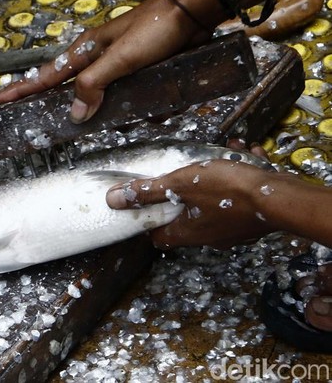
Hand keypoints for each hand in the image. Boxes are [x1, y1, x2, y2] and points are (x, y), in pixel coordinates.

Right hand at [0, 0, 223, 122]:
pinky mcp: (138, 74)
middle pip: (70, 92)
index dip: (20, 90)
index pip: (44, 77)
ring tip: (126, 119)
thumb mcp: (120, 59)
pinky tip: (157, 109)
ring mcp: (117, 68)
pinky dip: (144, 108)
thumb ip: (95, 84)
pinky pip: (133, 100)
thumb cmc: (155, 28)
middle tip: (55, 124)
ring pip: (105, 101)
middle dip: (67, 109)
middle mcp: (97, 61)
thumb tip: (75, 113)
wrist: (194, 14)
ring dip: (117, 114)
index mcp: (85, 53)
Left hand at [105, 143, 277, 249]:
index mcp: (186, 233)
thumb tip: (112, 200)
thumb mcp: (179, 184)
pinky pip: (236, 198)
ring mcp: (231, 230)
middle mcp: (208, 237)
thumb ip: (147, 192)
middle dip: (180, 197)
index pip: (157, 237)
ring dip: (211, 181)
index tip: (144, 204)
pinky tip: (241, 156)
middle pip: (184, 220)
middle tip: (180, 177)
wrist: (281, 198)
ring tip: (217, 159)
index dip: (147, 221)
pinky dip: (236, 178)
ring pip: (212, 205)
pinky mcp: (250, 219)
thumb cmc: (228, 192)